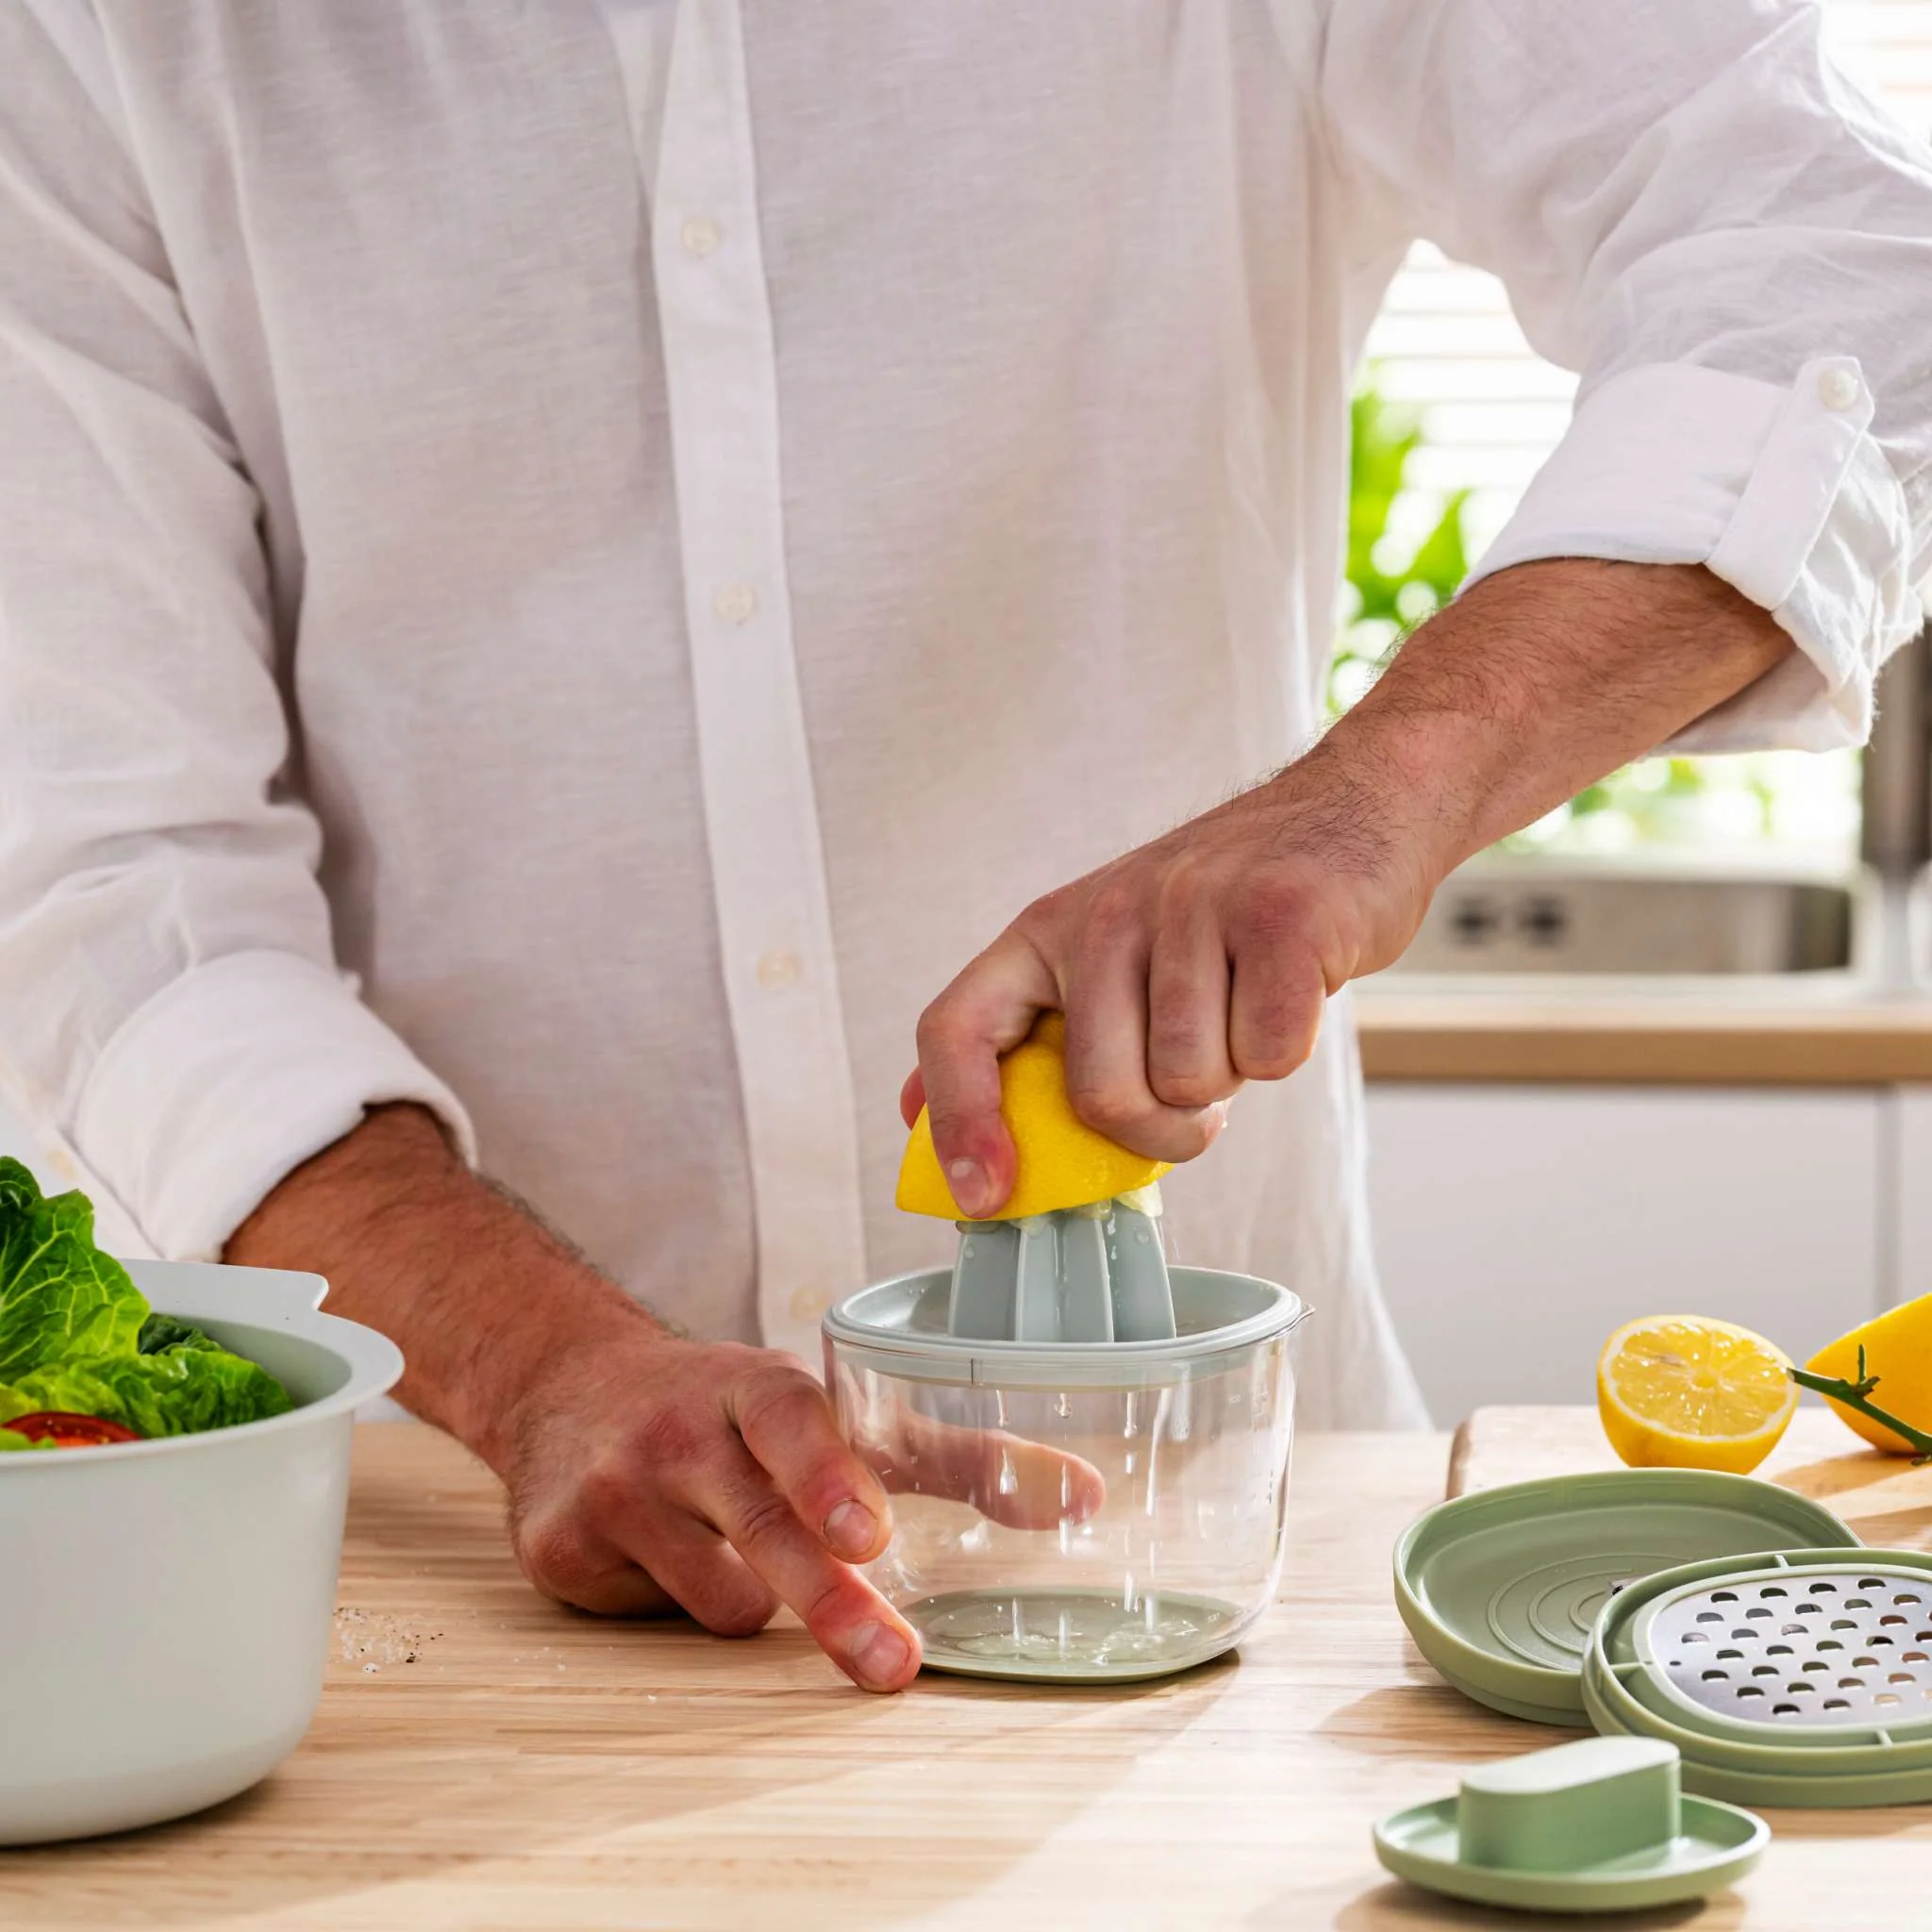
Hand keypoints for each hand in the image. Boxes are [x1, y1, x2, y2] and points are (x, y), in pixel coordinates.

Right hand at [494, 1326, 926, 1690]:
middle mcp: (680, 1429)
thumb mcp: (836, 1416)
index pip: (792, 1424)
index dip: (828, 1476)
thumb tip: (1083, 1497)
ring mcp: (617, 1489)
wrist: (569, 1389)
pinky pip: (656, 1617)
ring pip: (720, 1596)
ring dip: (752, 1601)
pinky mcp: (564, 1549)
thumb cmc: (731, 1413)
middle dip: (831, 1603)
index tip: (865, 1533)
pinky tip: (659, 1555)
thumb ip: (959, 1458)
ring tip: (731, 1547)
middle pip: (764, 1528)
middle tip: (893, 1664)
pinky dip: (679, 1606)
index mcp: (755, 1385)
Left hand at [907, 748, 1433, 1213]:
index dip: (958, 1121)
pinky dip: (1287, 1050)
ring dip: (1230, 1082)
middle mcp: (1107, 911)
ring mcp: (1192, 907)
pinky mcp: (1281, 917)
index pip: (957, 1026)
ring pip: (1190, 1086)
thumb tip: (937, 1134)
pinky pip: (1268, 1055)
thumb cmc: (1229, 914)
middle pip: (1101, 1096)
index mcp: (1048, 928)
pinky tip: (1293, 991)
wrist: (1353, 812)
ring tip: (1245, 1013)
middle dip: (1159, 1131)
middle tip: (1198, 1096)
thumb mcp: (1116, 956)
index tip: (983, 1194)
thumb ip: (1046, 1036)